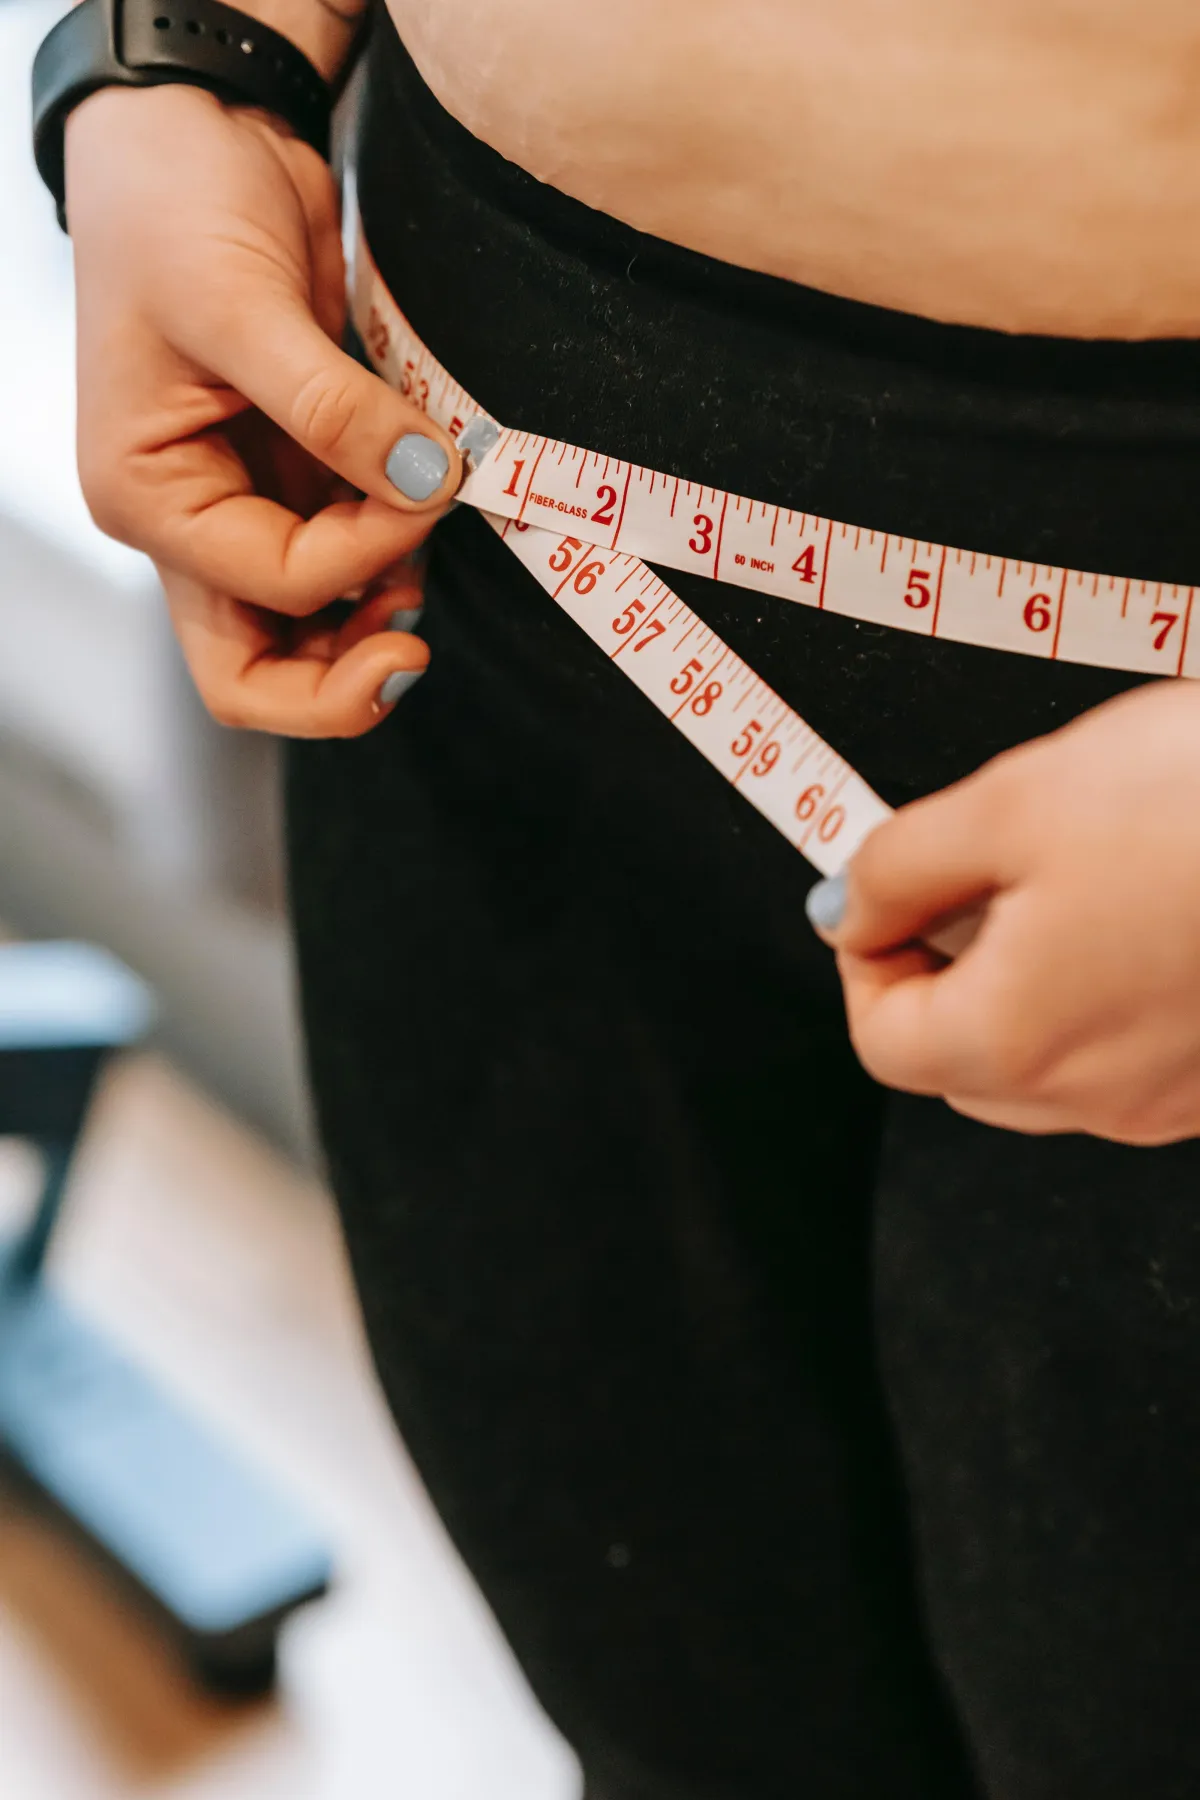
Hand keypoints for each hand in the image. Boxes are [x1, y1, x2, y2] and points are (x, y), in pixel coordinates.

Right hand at [66, 84, 461, 735]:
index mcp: (148, 498)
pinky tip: (420, 524)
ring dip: (374, 618)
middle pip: (257, 672)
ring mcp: (248, 506)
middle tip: (414, 651)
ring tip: (424, 555)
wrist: (197, 136)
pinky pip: (347, 561)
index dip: (362, 552)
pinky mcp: (299, 478)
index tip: (427, 482)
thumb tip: (425, 481)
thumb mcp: (241, 304)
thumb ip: (332, 407)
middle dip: (340, 683)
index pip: (269, 584)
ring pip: (307, 633)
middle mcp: (192, 522)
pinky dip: (390, 560)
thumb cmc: (173, 209)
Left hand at [807, 679, 1199, 1144]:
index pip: (881, 1040)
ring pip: (1048, 1061)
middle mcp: (1097, 1095)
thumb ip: (901, 866)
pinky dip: (1106, 992)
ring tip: (1067, 877)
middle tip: (970, 876)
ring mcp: (1174, 1095)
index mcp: (1015, 1041)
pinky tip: (1141, 906)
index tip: (881, 898)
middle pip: (960, 1063)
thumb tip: (848, 905)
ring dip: (1024, 983)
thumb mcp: (1011, 803)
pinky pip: (1130, 1051)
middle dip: (943, 972)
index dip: (864, 959)